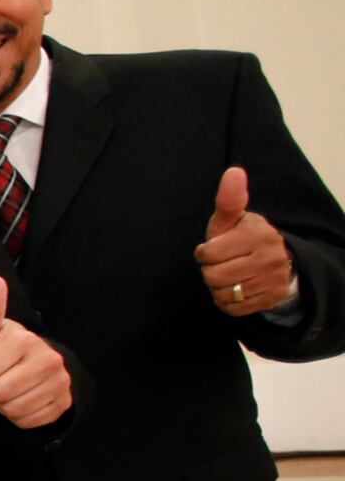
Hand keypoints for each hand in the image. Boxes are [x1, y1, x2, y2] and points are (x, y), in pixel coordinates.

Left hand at [0, 275, 71, 428]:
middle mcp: (48, 360)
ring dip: (2, 403)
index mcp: (25, 340)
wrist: (34, 366)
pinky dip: (18, 415)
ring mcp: (59, 383)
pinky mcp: (62, 404)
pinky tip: (23, 398)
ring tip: (10, 386)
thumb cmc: (1, 349)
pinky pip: (25, 422)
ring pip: (10, 410)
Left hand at [194, 167, 294, 316]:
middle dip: (210, 271)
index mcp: (258, 235)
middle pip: (212, 277)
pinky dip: (227, 301)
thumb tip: (234, 172)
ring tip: (230, 275)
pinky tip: (236, 287)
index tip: (214, 249)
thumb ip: (229, 200)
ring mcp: (272, 280)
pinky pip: (231, 308)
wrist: (276, 261)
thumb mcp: (233, 219)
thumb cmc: (242, 237)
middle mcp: (270, 258)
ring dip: (218, 287)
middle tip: (223, 264)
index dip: (204, 254)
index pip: (208, 254)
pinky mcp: (270, 299)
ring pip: (222, 294)